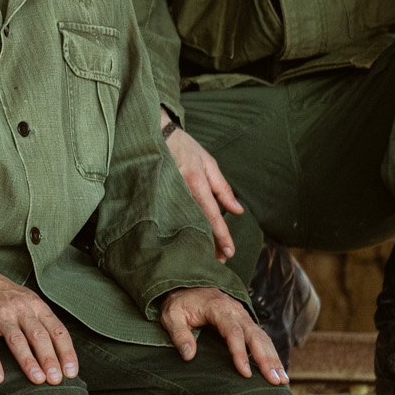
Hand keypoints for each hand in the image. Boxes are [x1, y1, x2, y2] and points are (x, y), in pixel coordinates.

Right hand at [0, 255, 77, 384]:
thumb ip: (41, 321)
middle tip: (56, 379)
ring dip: (28, 361)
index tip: (71, 371)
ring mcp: (0, 315)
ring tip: (37, 379)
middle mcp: (21, 309)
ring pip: (17, 340)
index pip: (57, 331)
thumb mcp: (28, 300)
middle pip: (39, 336)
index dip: (66, 352)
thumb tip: (58, 352)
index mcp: (36, 306)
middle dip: (50, 359)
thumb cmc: (3, 292)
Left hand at [159, 286, 287, 384]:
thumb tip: (188, 355)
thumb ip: (179, 334)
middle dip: (267, 359)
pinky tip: (278, 370)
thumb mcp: (171, 315)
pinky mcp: (245, 322)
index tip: (245, 372)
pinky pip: (262, 338)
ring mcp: (243, 316)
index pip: (232, 331)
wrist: (187, 286)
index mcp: (218, 307)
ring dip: (274, 359)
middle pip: (255, 335)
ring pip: (263, 337)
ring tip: (282, 380)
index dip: (240, 353)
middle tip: (275, 380)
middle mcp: (235, 310)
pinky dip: (271, 354)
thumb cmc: (179, 303)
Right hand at [164, 126, 242, 260]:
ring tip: (207, 256)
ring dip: (196, 240)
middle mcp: (181, 190)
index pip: (211, 214)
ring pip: (184, 223)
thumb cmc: (186, 148)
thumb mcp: (209, 163)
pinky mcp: (158, 195)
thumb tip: (238, 211)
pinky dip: (182, 229)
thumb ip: (223, 189)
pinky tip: (187, 241)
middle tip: (220, 260)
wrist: (157, 134)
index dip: (221, 234)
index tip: (230, 252)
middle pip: (197, 224)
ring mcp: (167, 193)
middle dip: (210, 243)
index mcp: (196, 181)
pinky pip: (172, 216)